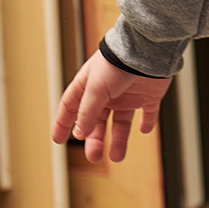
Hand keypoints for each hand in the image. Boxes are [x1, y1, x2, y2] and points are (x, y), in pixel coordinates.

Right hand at [52, 50, 171, 164]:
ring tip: (117, 157)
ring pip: (122, 122)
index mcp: (90, 86)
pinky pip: (149, 113)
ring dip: (119, 139)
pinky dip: (147, 123)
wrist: (147, 50)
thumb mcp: (96, 89)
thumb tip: (79, 133)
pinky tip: (144, 130)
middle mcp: (108, 92)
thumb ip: (87, 112)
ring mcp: (129, 94)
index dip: (63, 123)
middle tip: (93, 156)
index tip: (58, 140)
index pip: (71, 106)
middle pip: (97, 121)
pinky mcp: (149, 95)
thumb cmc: (117, 63)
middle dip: (94, 139)